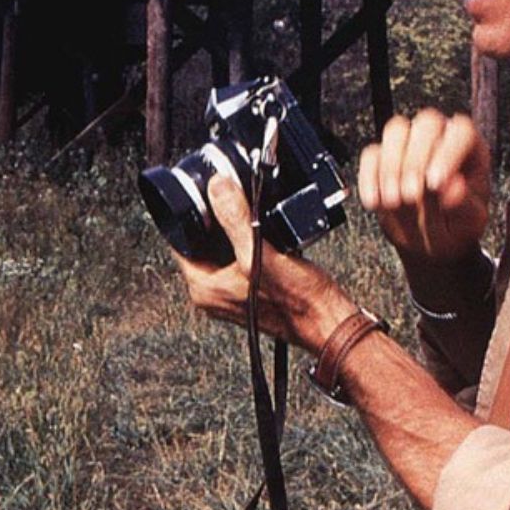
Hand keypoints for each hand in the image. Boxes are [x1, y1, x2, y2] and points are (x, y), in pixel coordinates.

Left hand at [171, 174, 358, 353]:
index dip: (188, 214)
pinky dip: (249, 238)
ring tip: (248, 210)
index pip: (179, 241)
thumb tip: (216, 187)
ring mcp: (233, 290)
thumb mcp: (261, 252)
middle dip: (213, 217)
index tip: (199, 192)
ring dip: (233, 226)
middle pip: (201, 241)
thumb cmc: (299, 302)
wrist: (330, 322)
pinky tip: (265, 228)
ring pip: (222, 246)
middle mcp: (214, 292)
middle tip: (228, 195)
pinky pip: (241, 254)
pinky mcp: (252, 286)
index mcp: (205, 288)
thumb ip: (235, 219)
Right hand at [357, 111, 489, 267]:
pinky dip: (369, 178)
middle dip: (415, 160)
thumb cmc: (457, 225)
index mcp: (469, 147)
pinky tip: (375, 201)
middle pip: (426, 124)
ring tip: (393, 201)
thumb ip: (465, 205)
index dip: (448, 154)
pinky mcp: (382, 157)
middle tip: (411, 195)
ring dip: (391, 167)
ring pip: (396, 131)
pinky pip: (371, 155)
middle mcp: (440, 138)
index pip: (461, 132)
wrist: (433, 241)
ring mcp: (409, 144)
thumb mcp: (469, 221)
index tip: (436, 183)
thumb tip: (454, 189)